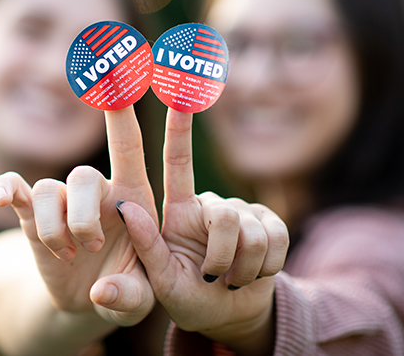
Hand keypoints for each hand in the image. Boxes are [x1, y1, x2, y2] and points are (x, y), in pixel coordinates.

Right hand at [0, 106, 157, 325]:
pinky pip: (14, 189)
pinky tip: (1, 197)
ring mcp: (61, 201)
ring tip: (66, 255)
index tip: (118, 73)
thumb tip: (102, 292)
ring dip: (53, 228)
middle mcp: (96, 191)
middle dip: (81, 217)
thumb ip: (129, 297)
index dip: (122, 112)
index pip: (128, 145)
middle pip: (82, 176)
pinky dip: (6, 189)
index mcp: (132, 198)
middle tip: (91, 247)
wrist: (88, 300)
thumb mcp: (139, 300)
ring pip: (48, 191)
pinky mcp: (31, 216)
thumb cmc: (127, 290)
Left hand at [118, 109, 288, 352]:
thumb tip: (125, 206)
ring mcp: (243, 212)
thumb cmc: (188, 299)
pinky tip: (253, 275)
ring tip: (230, 279)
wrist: (230, 315)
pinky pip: (278, 239)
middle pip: (225, 215)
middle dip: (222, 256)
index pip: (178, 161)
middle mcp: (210, 205)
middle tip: (212, 278)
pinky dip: (266, 268)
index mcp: (178, 211)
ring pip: (252, 231)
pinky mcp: (271, 224)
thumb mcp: (161, 280)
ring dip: (243, 268)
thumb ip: (145, 247)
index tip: (178, 87)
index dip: (179, 126)